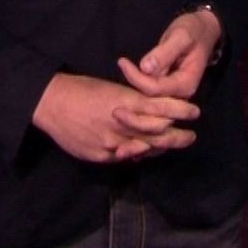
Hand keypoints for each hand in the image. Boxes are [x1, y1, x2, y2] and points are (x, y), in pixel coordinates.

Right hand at [32, 73, 198, 163]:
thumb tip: (153, 112)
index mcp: (126, 102)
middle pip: (158, 134)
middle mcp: (122, 124)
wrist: (52, 103)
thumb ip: (133, 102)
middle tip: (191, 137)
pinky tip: (141, 152)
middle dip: (178, 137)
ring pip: (143, 149)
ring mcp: (111, 143)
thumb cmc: (82, 90)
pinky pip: (124, 158)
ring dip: (159, 148)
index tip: (195, 112)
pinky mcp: (100, 155)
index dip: (180, 110)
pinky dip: (135, 154)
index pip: (161, 108)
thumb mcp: (112, 89)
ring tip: (170, 146)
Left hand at [118, 8, 221, 99]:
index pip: (155, 89)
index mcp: (186, 83)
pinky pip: (150, 91)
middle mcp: (180, 94)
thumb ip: (165, 52)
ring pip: (148, 97)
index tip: (122, 61)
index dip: (136, 78)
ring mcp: (174, 93)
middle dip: (132, 86)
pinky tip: (128, 69)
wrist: (203, 30)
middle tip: (120, 65)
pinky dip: (138, 81)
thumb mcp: (181, 36)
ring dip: (133, 84)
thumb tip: (145, 68)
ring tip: (122, 66)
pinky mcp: (167, 88)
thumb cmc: (193, 31)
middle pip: (150, 98)